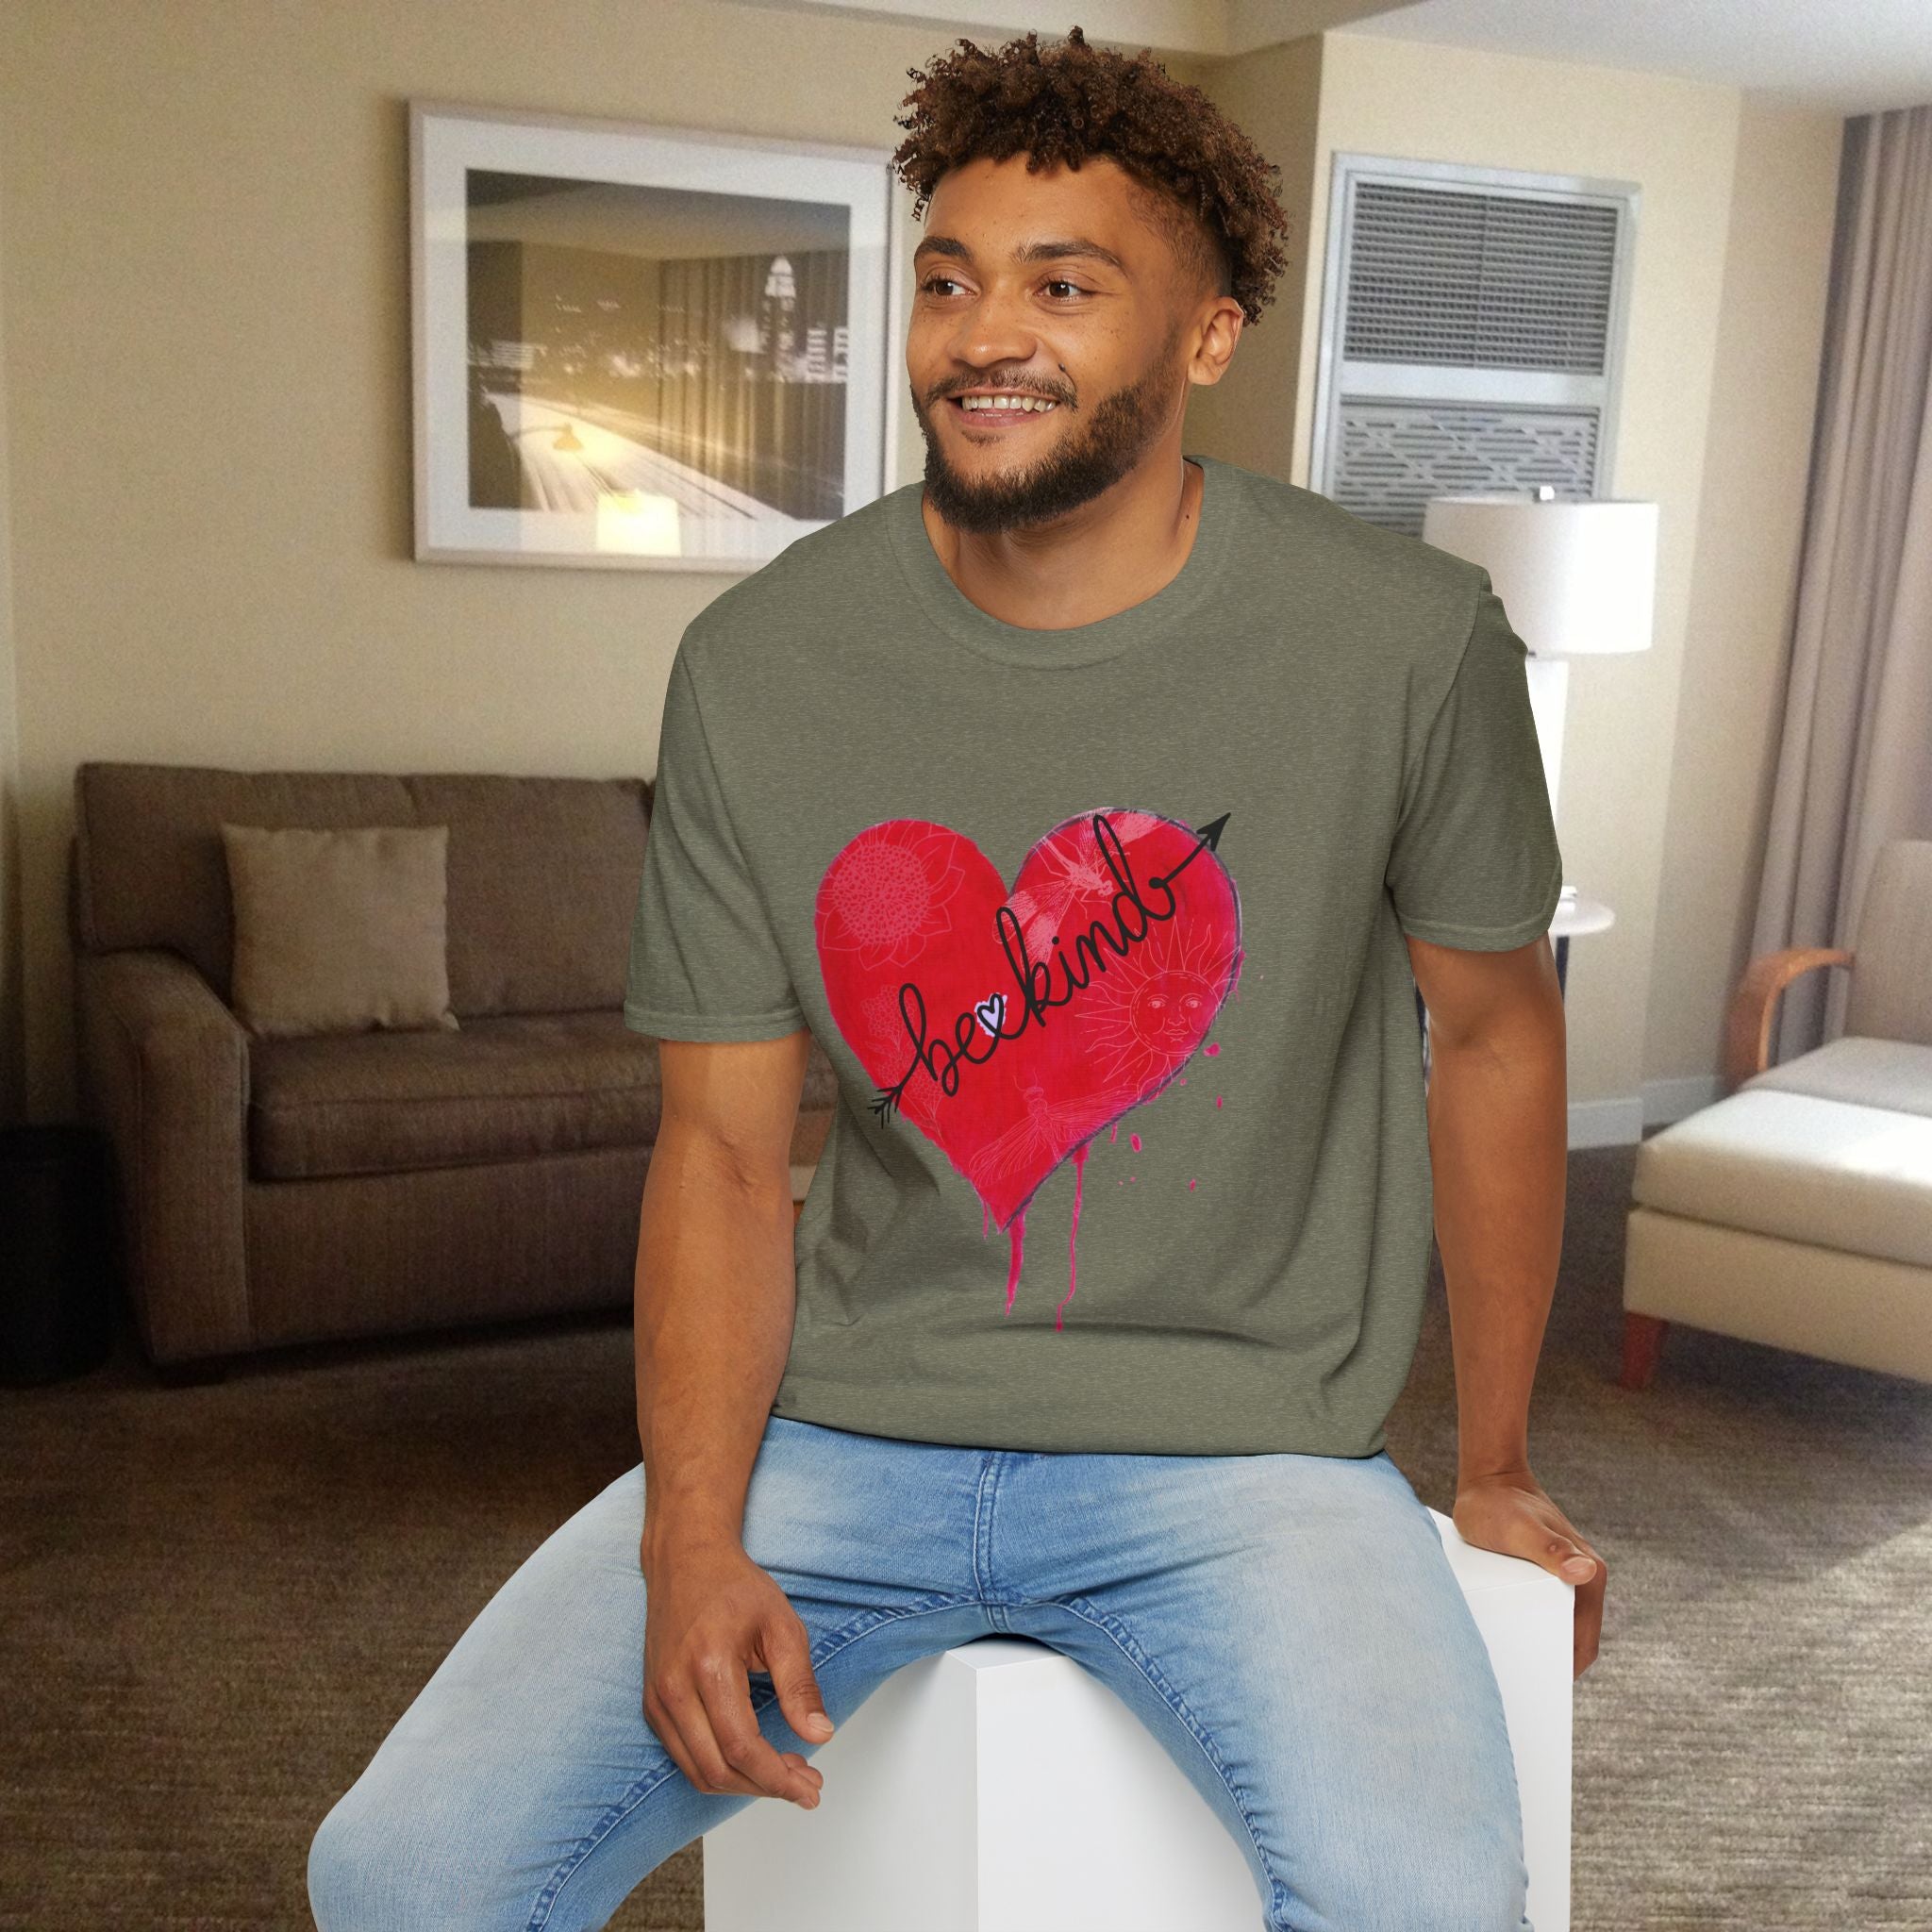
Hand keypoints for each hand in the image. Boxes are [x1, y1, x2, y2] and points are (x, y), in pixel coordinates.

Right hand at [640, 1530, 831, 1808]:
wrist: (686, 1561)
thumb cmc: (734, 1587)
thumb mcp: (782, 1626)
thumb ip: (800, 1684)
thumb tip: (820, 1735)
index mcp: (708, 1667)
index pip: (741, 1747)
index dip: (778, 1779)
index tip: (810, 1787)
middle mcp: (674, 1689)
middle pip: (717, 1770)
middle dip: (766, 1788)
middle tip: (806, 1785)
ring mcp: (657, 1700)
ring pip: (698, 1772)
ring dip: (743, 1785)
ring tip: (786, 1775)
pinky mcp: (653, 1705)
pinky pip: (685, 1757)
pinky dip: (719, 1770)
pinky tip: (752, 1761)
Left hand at [1452, 1467, 1605, 1678]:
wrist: (1487, 1476)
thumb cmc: (1500, 1502)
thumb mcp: (1518, 1528)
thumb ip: (1549, 1548)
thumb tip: (1584, 1572)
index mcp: (1588, 1574)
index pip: (1583, 1643)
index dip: (1566, 1672)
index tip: (1541, 1695)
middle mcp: (1580, 1577)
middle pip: (1569, 1639)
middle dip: (1548, 1665)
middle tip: (1518, 1690)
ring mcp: (1561, 1575)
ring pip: (1552, 1625)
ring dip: (1535, 1646)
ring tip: (1504, 1670)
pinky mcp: (1540, 1572)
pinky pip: (1537, 1609)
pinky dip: (1525, 1627)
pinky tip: (1499, 1638)